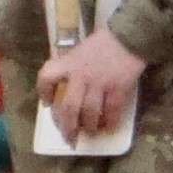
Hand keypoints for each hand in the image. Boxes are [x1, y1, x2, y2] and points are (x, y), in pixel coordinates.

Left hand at [38, 29, 145, 145]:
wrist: (129, 36)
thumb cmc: (103, 42)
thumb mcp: (81, 50)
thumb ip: (72, 66)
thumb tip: (67, 88)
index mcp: (69, 63)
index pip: (46, 77)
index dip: (43, 92)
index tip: (47, 103)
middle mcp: (81, 75)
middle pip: (69, 107)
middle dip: (67, 127)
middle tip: (69, 137)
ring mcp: (100, 83)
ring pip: (90, 113)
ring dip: (89, 127)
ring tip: (90, 132)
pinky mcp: (118, 88)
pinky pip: (112, 111)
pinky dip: (110, 123)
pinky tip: (110, 127)